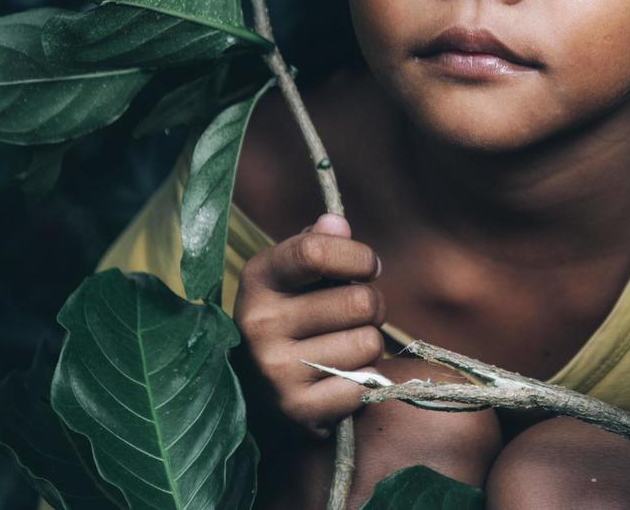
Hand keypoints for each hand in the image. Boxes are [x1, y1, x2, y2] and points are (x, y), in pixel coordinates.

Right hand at [232, 213, 384, 439]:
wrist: (256, 392)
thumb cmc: (291, 317)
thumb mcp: (294, 275)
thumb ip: (320, 244)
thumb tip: (336, 221)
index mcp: (258, 279)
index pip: (316, 251)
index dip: (358, 256)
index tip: (368, 267)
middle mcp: (259, 324)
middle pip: (359, 302)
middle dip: (373, 307)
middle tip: (356, 317)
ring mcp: (275, 370)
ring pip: (368, 343)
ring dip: (368, 345)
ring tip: (342, 347)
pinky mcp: (297, 409)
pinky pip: (364, 384)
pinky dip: (363, 381)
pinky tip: (337, 379)